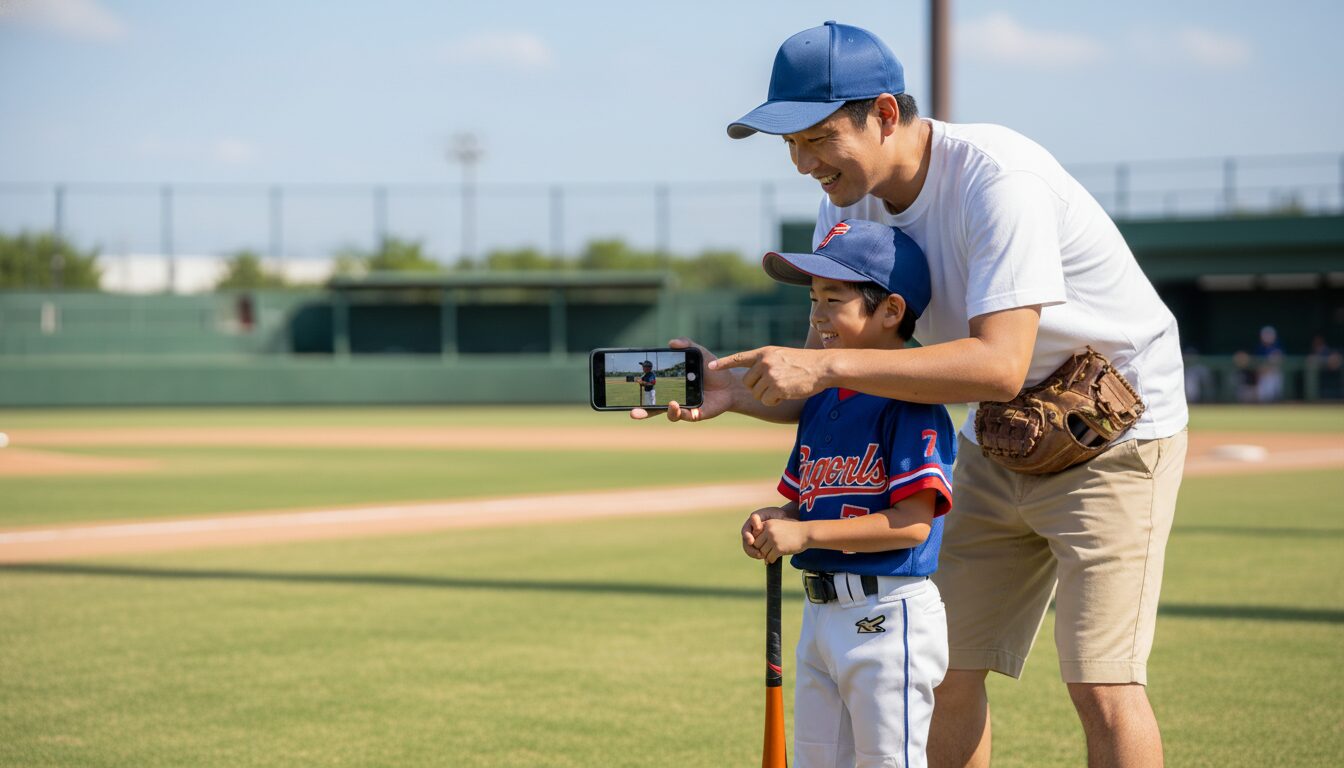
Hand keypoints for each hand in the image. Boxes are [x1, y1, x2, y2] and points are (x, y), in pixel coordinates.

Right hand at [630, 338, 735, 421]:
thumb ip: (687, 345)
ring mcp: (684, 407)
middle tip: (632, 413)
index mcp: (671, 384)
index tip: (629, 387)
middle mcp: (674, 397)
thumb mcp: (699, 353)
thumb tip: (671, 342)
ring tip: (670, 403)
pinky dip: (680, 412)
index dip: (639, 389)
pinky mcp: (695, 414)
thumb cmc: (712, 369)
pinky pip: (685, 416)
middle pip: (653, 407)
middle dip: (641, 412)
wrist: (731, 382)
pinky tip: (678, 405)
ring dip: (667, 410)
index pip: (651, 387)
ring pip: (670, 414)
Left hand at [710, 346, 828, 405]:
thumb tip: (753, 371)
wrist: (822, 367)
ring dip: (768, 395)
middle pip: (747, 382)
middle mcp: (764, 362)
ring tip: (783, 387)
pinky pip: (766, 401)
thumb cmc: (804, 363)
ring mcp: (770, 375)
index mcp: (764, 353)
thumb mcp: (781, 355)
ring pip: (756, 393)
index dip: (724, 363)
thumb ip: (766, 361)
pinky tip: (786, 393)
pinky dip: (775, 401)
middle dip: (758, 387)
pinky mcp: (777, 388)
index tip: (711, 367)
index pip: (739, 357)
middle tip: (775, 384)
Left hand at [742, 506, 804, 562]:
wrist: (806, 533)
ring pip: (763, 552)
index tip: (764, 544)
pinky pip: (770, 558)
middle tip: (768, 551)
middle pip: (757, 545)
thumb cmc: (793, 530)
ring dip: (767, 555)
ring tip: (773, 554)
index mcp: (768, 524)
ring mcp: (773, 540)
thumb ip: (767, 532)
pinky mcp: (779, 549)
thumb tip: (755, 545)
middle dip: (762, 549)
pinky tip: (776, 557)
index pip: (755, 535)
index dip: (759, 541)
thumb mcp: (779, 525)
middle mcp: (769, 531)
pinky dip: (772, 560)